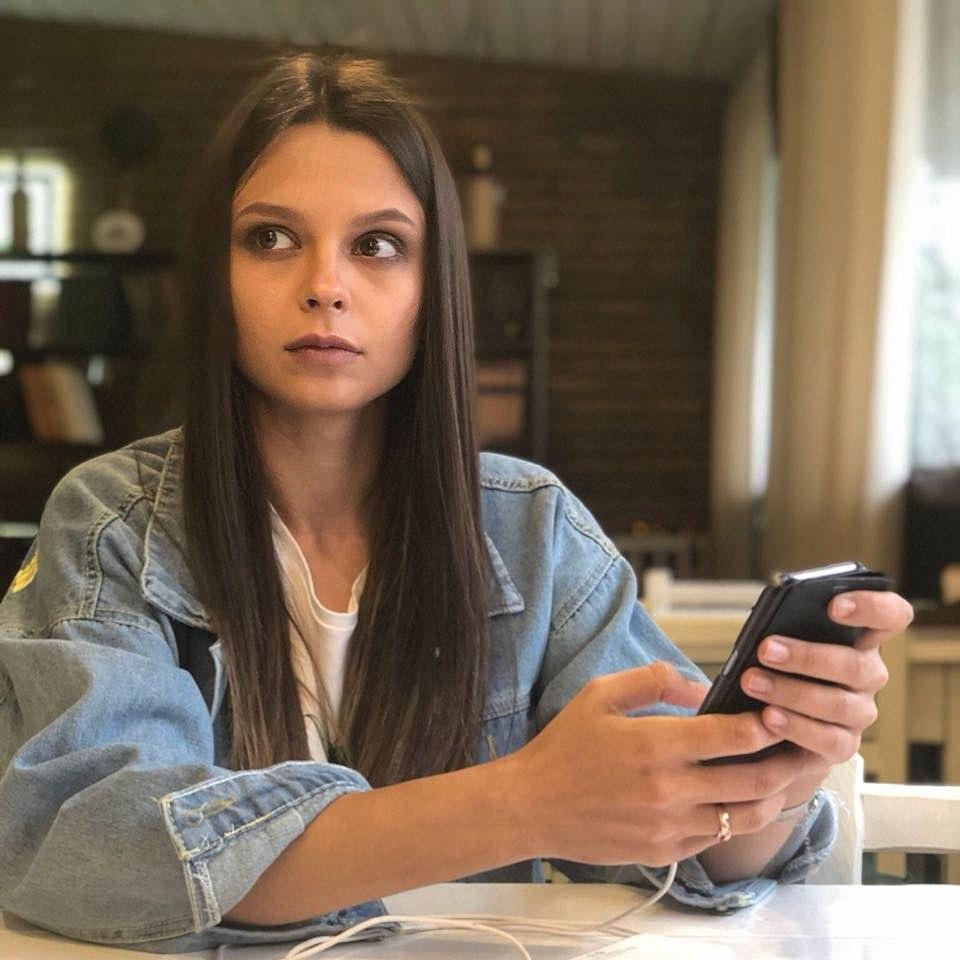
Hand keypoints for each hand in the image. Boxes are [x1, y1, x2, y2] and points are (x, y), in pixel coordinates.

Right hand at [509, 662, 820, 866]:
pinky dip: (733, 817)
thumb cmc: (564, 747)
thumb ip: (652, 681)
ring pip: (744, 815)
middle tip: (802, 747)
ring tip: (782, 777)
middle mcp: (668, 790)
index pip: (731, 736)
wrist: (531, 806)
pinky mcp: (665, 852)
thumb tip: (699, 685)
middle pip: (753, 780)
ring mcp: (668, 826)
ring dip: (771, 796)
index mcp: (653, 745)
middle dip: (787, 762)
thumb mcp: (600, 694)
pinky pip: (715, 836)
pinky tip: (738, 800)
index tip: (776, 713)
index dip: (764, 724)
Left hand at [740, 590, 913, 779]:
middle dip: (807, 657)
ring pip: (839, 704)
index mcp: (860, 638)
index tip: (834, 605)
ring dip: (792, 693)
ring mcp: (859, 713)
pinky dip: (794, 728)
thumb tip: (766, 634)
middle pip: (855, 665)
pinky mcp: (843, 746)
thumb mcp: (779, 640)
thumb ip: (782, 630)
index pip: (890, 616)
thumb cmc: (776, 664)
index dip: (871, 607)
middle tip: (765, 649)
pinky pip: (827, 740)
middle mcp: (867, 676)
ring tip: (752, 683)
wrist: (764, 717)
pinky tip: (766, 718)